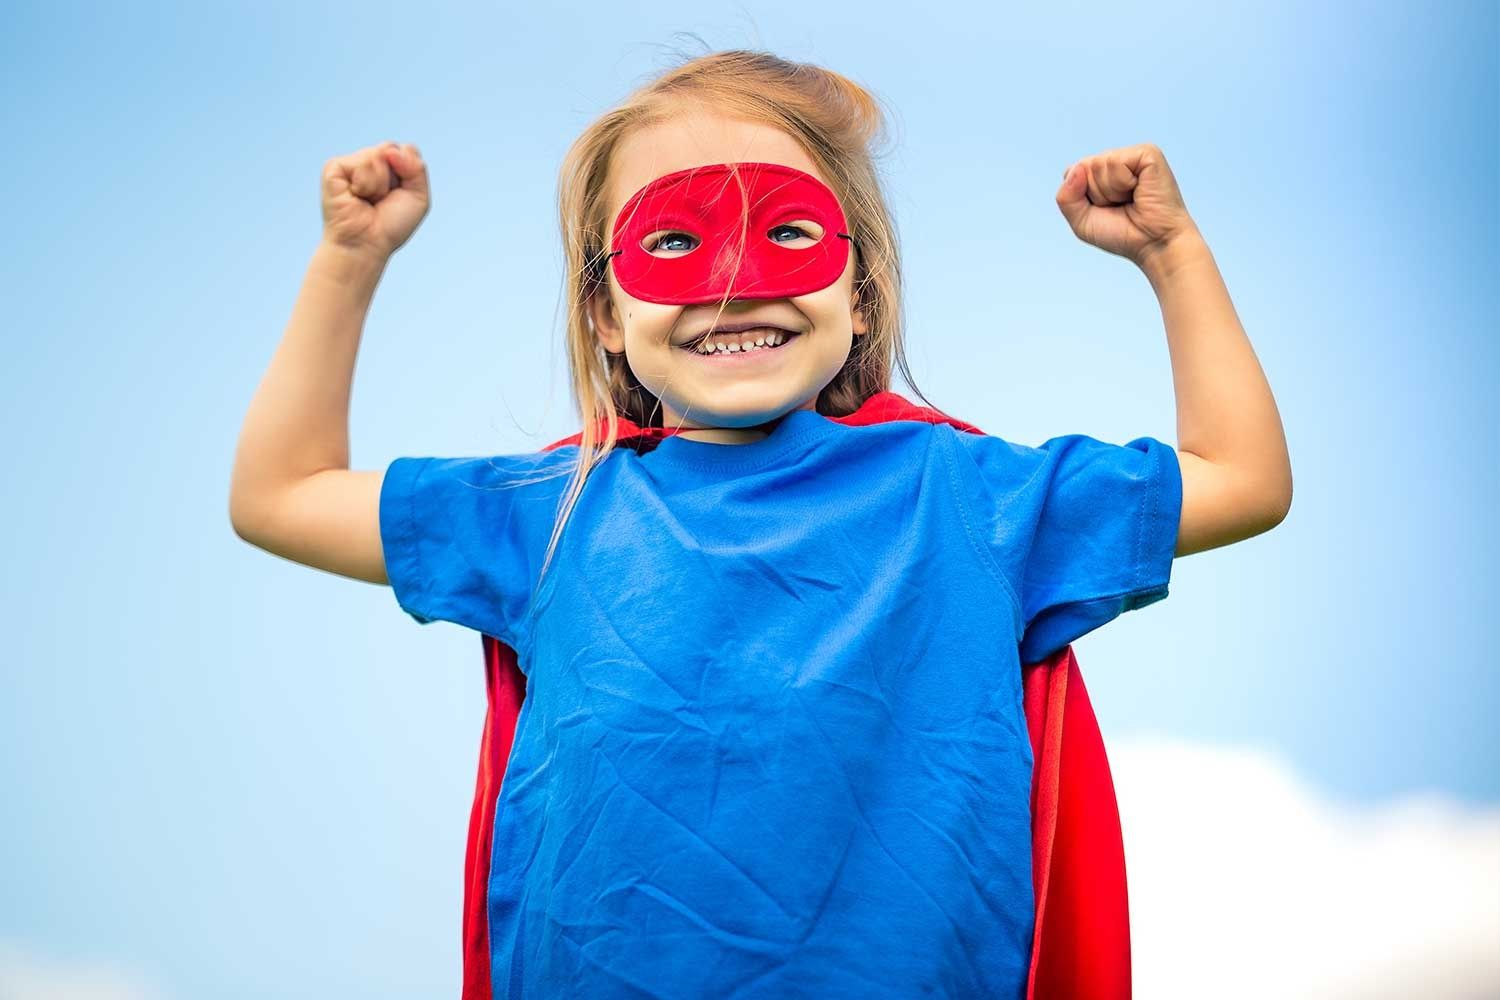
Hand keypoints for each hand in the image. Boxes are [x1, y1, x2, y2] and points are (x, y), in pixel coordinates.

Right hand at [320, 141, 430, 259]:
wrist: (367, 243)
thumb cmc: (390, 225)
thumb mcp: (418, 197)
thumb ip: (416, 167)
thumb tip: (390, 149)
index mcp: (387, 166)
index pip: (406, 150)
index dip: (409, 172)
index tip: (399, 195)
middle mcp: (368, 161)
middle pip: (392, 148)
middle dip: (395, 178)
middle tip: (382, 199)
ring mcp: (351, 163)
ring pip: (377, 155)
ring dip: (380, 184)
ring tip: (368, 200)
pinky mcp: (334, 167)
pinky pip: (362, 162)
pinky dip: (365, 184)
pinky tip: (355, 196)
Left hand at [1055, 143, 1196, 268]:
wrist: (1153, 243)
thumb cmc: (1122, 233)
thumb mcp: (1081, 221)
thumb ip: (1066, 197)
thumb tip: (1077, 168)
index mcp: (1101, 173)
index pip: (1072, 172)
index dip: (1082, 198)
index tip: (1105, 210)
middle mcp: (1116, 161)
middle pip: (1084, 167)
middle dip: (1097, 195)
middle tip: (1121, 206)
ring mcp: (1132, 155)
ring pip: (1098, 164)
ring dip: (1111, 191)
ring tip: (1131, 199)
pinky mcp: (1147, 153)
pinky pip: (1115, 163)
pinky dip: (1123, 183)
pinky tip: (1139, 190)